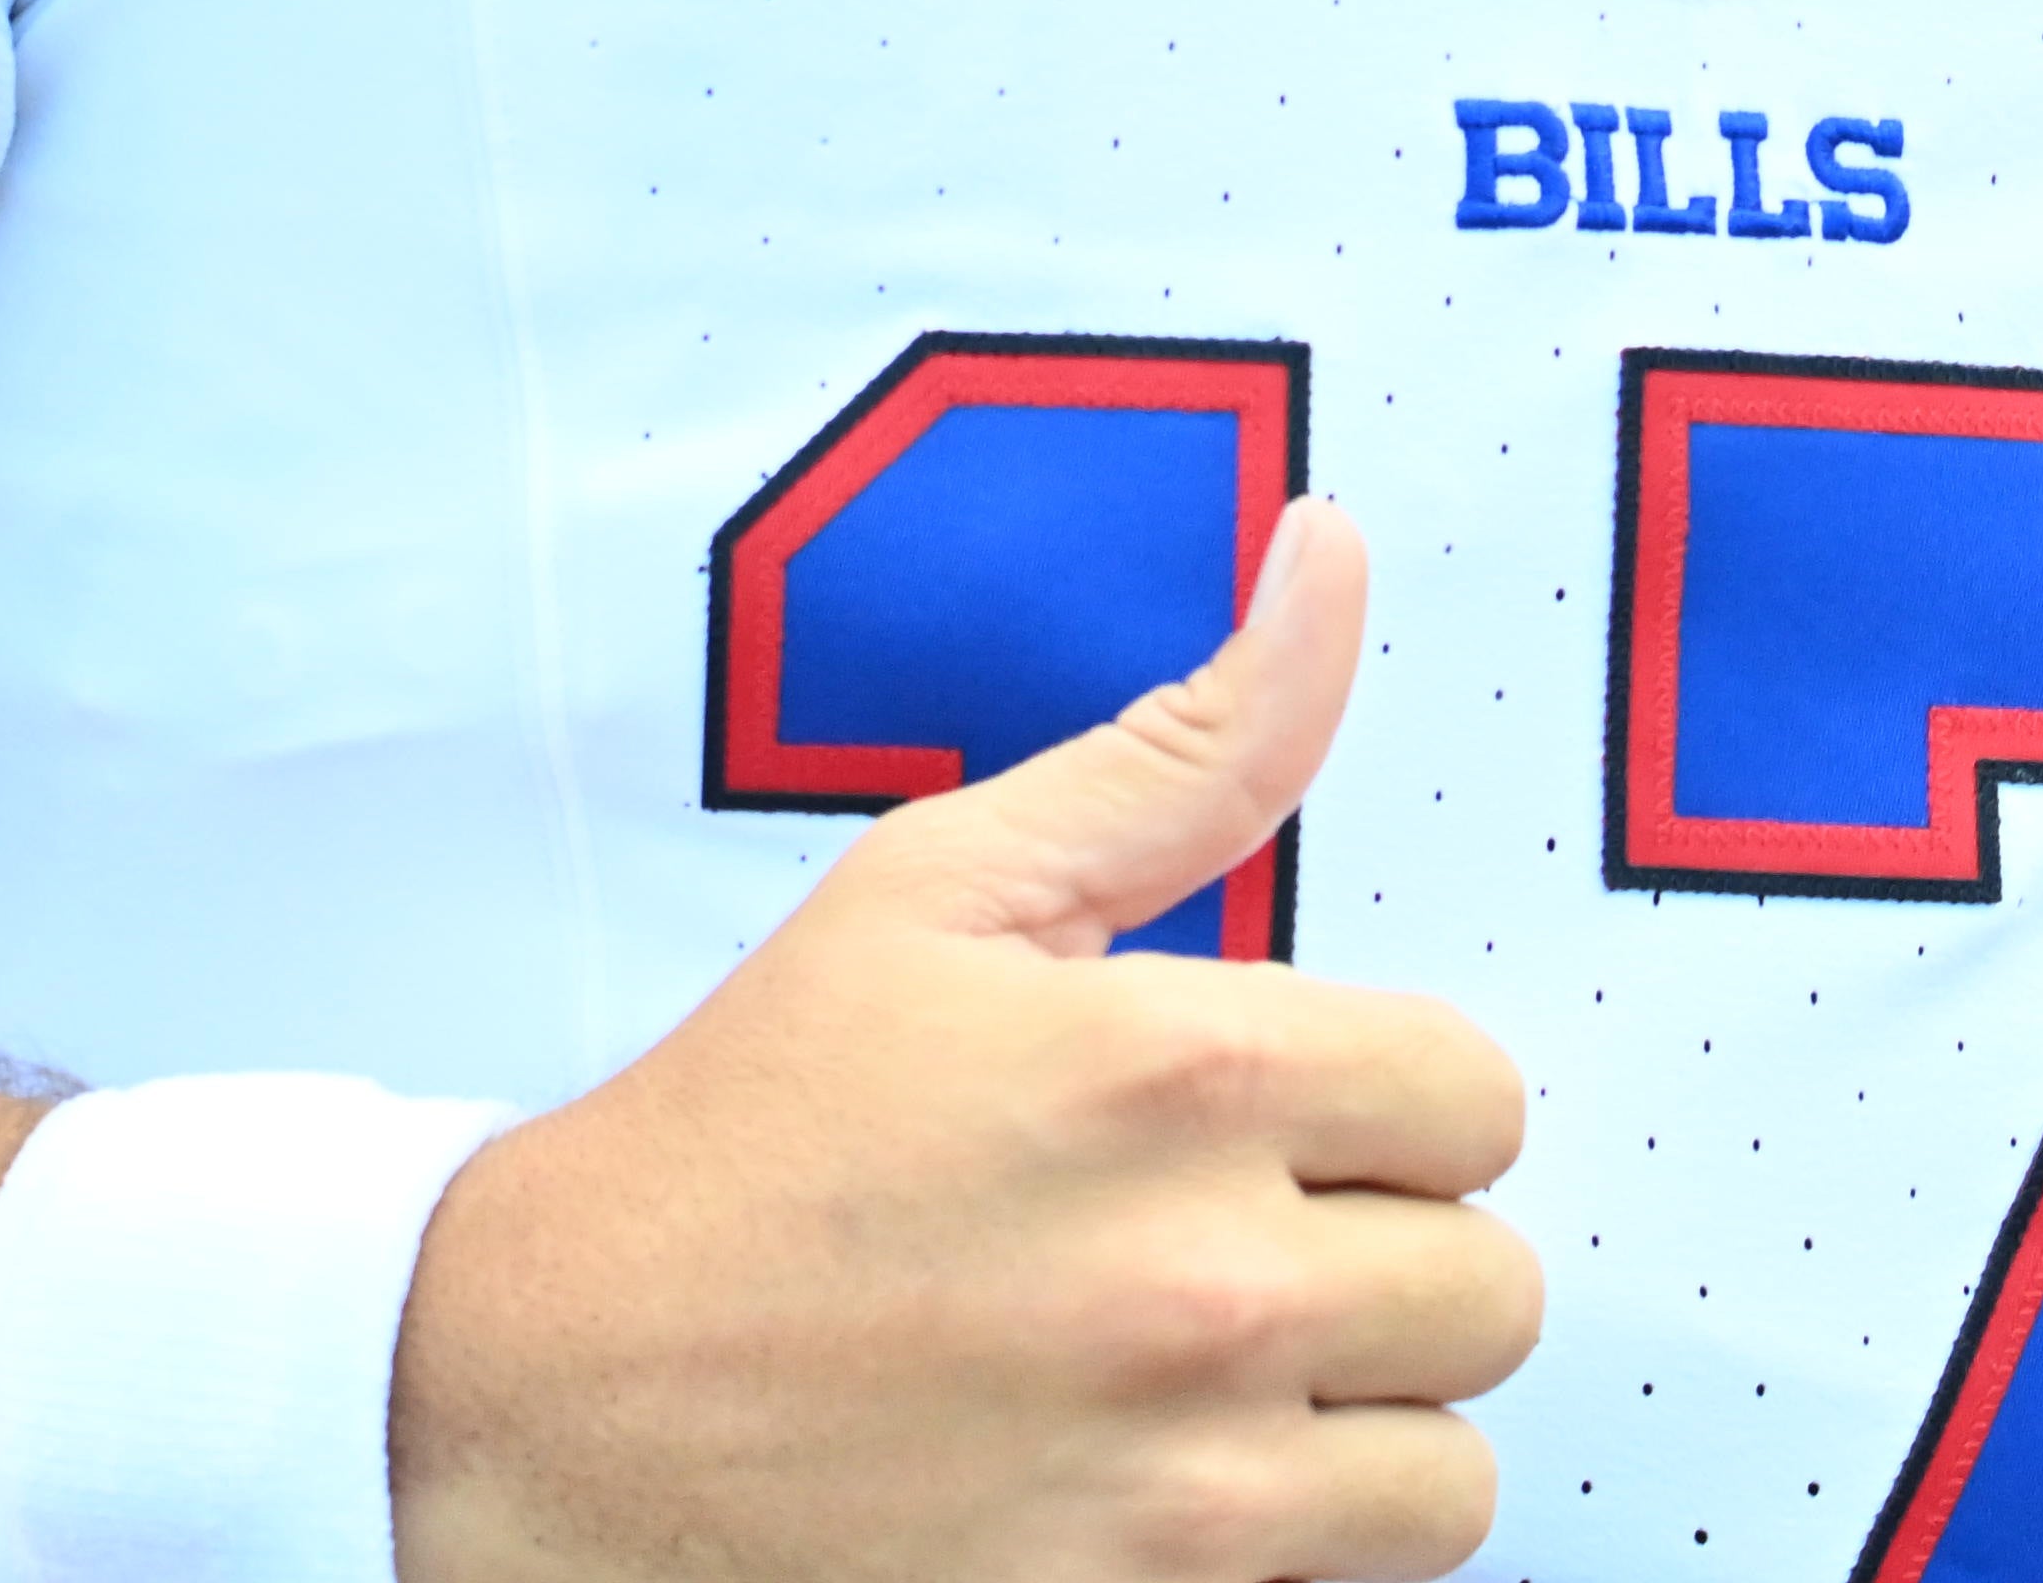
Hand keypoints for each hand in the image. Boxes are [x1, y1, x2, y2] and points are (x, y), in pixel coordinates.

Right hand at [399, 498, 1534, 1582]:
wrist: (552, 1403)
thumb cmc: (746, 1138)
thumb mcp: (944, 891)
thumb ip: (1185, 748)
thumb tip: (1325, 560)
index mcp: (1178, 1074)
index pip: (1477, 1097)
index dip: (1386, 1100)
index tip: (1282, 1119)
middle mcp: (1205, 1286)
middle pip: (1490, 1292)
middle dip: (1384, 1263)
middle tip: (1239, 1249)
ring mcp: (1179, 1492)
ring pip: (1447, 1477)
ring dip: (1358, 1434)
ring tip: (1216, 1385)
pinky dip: (1282, 1557)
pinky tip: (1160, 1489)